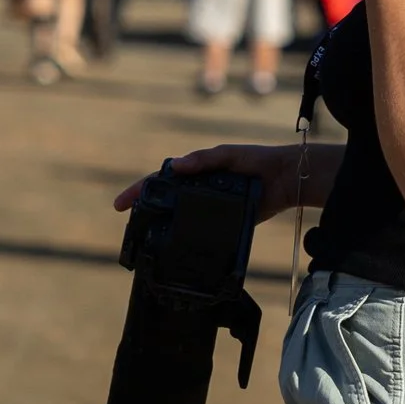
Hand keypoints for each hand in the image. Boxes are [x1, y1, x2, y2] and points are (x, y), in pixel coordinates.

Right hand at [114, 144, 303, 223]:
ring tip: (146, 240)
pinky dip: (189, 238)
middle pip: (167, 200)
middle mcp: (199, 189)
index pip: (161, 179)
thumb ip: (203, 159)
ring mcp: (210, 207)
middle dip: (145, 210)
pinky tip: (178, 249)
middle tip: (129, 225)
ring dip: (164, 226)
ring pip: (182, 218)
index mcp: (196, 171)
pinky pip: (203, 232)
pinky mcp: (224, 223)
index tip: (120, 204)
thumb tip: (175, 166)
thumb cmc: (255, 160)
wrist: (284, 179)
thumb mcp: (227, 155)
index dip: (139, 190)